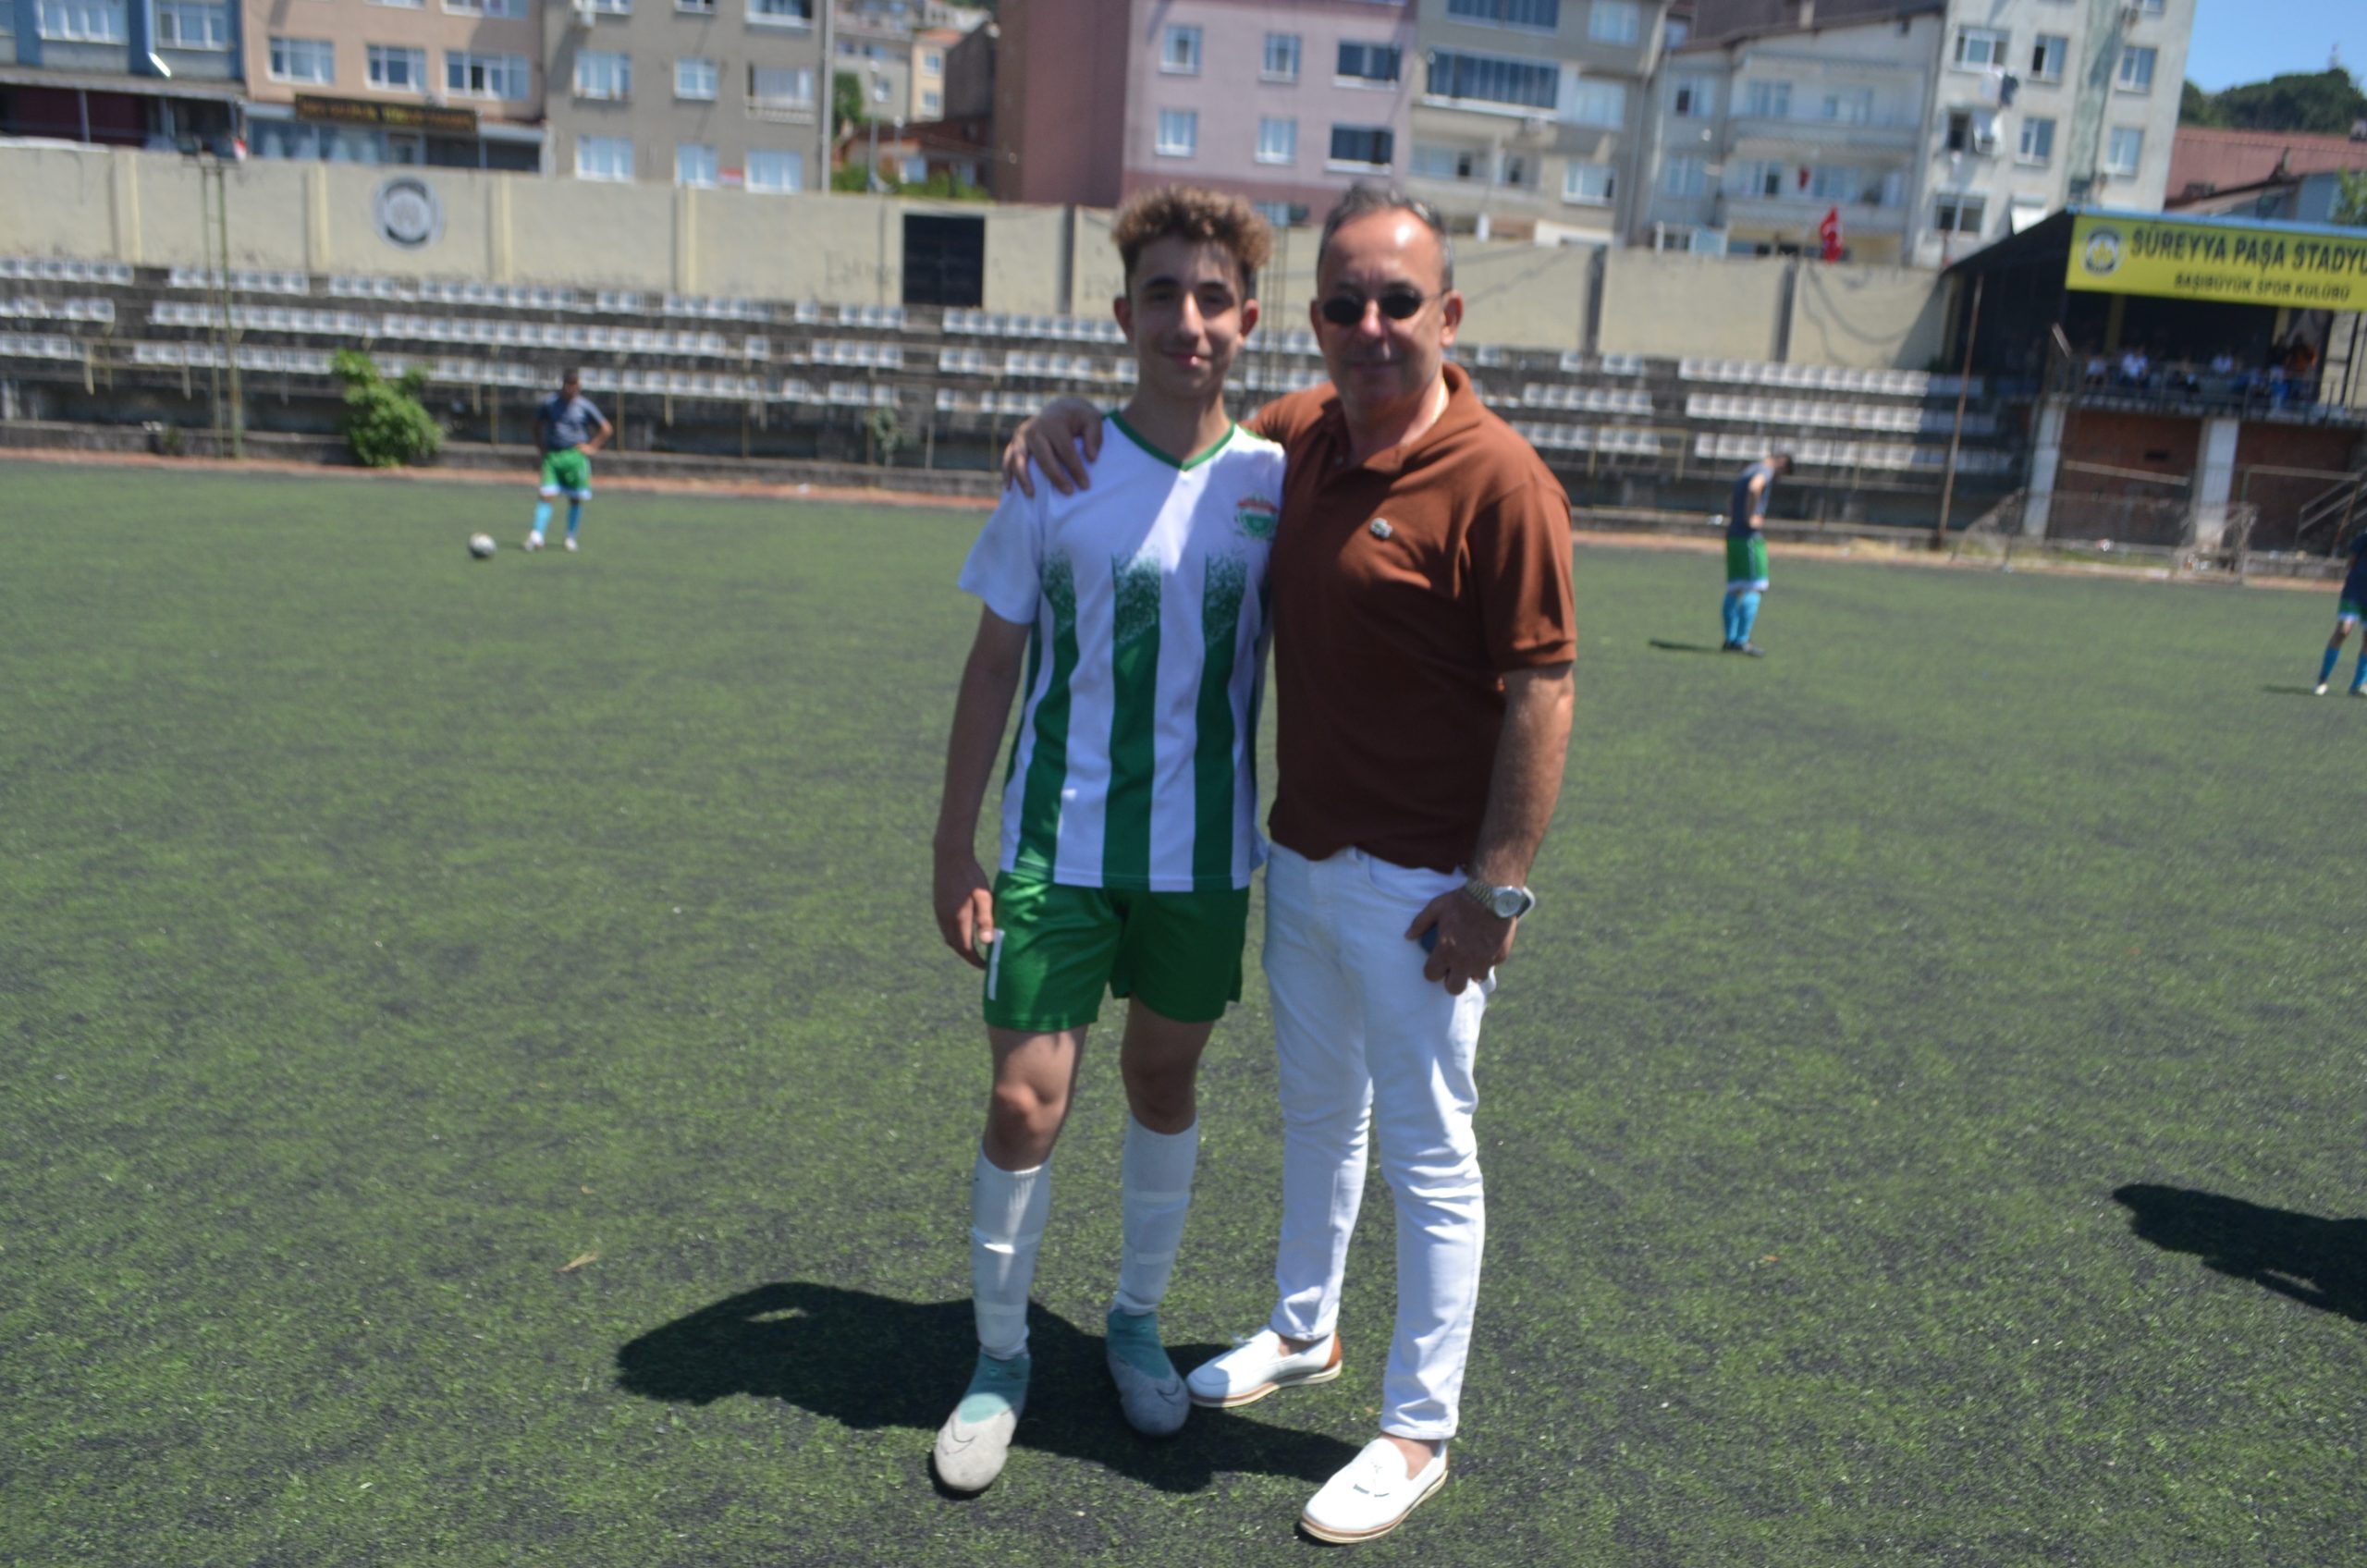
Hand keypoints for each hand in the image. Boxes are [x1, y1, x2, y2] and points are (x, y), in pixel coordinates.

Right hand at [935, 850, 995, 968]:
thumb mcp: (984, 897)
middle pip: (954, 945)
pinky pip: (944, 927)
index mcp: (958, 919)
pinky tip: (963, 929)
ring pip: (948, 936)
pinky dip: (954, 934)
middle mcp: (945, 919)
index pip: (965, 949)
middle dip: (967, 955)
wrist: (950, 856)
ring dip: (959, 944)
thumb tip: (988, 943)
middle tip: (980, 959)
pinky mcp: (938, 904)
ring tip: (973, 946)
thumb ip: (985, 920)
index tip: (985, 966)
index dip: (975, 960)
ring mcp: (939, 911)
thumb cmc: (971, 876)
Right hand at [998, 399, 1102, 497]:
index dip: (1076, 470)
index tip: (1085, 486)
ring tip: (1032, 495)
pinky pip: (1007, 459)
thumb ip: (1094, 436)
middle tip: (1069, 492)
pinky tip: (1009, 488)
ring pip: (1020, 459)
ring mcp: (1021, 436)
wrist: (1060, 409)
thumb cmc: (1078, 418)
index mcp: (1053, 423)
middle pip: (1044, 457)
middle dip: (1056, 477)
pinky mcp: (1014, 442)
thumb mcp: (1092, 420)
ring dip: (1024, 478)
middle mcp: (1034, 429)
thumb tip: (1091, 457)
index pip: (1066, 451)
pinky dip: (1007, 473)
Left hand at [1406, 891, 1514, 995]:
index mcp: (1446, 950)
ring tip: (1472, 957)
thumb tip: (1407, 936)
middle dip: (1452, 981)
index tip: (1435, 965)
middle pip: (1454, 988)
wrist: (1493, 896)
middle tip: (1453, 969)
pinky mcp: (1500, 957)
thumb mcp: (1436, 907)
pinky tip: (1486, 946)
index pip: (1432, 976)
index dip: (1432, 971)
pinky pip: (1492, 965)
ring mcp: (1484, 961)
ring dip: (1472, 971)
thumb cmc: (1461, 901)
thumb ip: (1420, 923)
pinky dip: (1488, 959)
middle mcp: (1464, 961)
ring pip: (1476, 978)